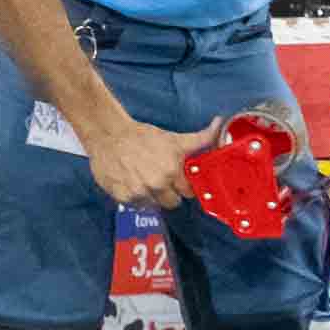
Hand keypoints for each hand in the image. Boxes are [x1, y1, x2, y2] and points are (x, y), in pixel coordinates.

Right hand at [86, 113, 223, 210]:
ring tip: (145, 180)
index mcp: (172, 170)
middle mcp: (156, 184)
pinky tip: (132, 182)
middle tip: (161, 180)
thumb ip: (201, 138)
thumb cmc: (143, 136)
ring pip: (155, 205)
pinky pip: (137, 205)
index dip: (184, 186)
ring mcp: (139, 192)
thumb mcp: (175, 138)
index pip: (188, 192)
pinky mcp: (123, 197)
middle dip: (169, 193)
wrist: (109, 135)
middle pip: (173, 203)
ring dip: (152, 196)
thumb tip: (220, 124)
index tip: (179, 180)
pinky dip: (136, 197)